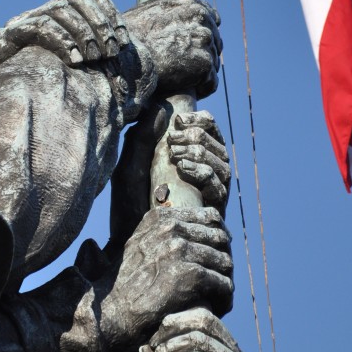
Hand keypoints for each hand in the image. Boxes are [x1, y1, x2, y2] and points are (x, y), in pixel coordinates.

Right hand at [0, 0, 129, 68]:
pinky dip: (61, 41)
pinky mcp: (6, 38)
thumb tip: (125, 48)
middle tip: (110, 52)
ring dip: (83, 33)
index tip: (123, 40)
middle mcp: (43, 11)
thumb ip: (96, 55)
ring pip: (59, 9)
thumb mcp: (74, 68)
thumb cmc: (40, 84)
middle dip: (99, 24)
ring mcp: (23, 21)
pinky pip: (38, 27)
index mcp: (60, 13)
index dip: (109, 10)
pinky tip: (74, 60)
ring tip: (93, 58)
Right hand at [98, 208, 232, 350]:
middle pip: (221, 239)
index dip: (219, 238)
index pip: (212, 217)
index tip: (217, 256)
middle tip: (219, 279)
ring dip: (225, 282)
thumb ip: (165, 232)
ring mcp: (180, 250)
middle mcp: (171, 229)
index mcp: (161, 218)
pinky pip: (225, 284)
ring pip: (226, 262)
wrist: (113, 312)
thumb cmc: (126, 284)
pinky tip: (217, 308)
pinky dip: (224, 299)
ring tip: (218, 296)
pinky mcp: (191, 275)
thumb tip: (200, 227)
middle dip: (224, 260)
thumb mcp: (139, 244)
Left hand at [109, 107, 229, 247]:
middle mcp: (205, 177)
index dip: (201, 121)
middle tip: (173, 139)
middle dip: (199, 135)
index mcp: (190, 162)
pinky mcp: (211, 212)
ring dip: (201, 151)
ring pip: (223, 163)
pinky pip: (218, 186)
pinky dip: (203, 171)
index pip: (210, 132)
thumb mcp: (130, 166)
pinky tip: (182, 168)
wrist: (128, 242)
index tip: (178, 120)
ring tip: (175, 153)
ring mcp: (210, 195)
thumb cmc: (128, 206)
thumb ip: (141, 137)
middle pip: (219, 145)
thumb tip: (162, 109)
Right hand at [124, 0, 221, 97]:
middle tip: (181, 70)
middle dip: (201, 56)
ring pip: (213, 62)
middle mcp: (198, 13)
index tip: (188, 50)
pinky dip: (200, 90)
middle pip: (214, 41)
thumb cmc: (126, 42)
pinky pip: (211, 82)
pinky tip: (183, 91)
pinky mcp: (204, 61)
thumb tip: (179, 26)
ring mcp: (203, 37)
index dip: (199, 37)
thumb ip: (167, 15)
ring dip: (200, 74)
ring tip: (180, 82)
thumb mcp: (145, 16)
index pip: (209, 17)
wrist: (121, 60)